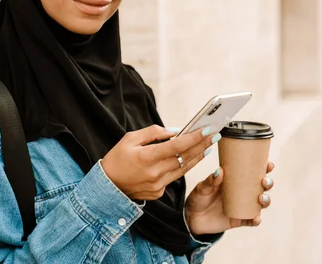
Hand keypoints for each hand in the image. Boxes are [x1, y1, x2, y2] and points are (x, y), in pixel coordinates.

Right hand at [101, 125, 220, 199]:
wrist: (107, 186)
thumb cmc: (117, 159)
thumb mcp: (130, 139)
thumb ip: (153, 133)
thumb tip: (174, 132)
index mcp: (146, 157)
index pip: (176, 146)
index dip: (193, 137)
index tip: (206, 129)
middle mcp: (154, 173)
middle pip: (184, 157)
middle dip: (201, 145)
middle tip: (214, 135)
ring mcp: (157, 185)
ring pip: (183, 169)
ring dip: (197, 157)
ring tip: (207, 146)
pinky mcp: (158, 193)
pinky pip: (173, 177)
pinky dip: (182, 167)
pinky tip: (190, 158)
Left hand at [185, 162, 274, 234]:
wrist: (192, 218)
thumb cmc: (198, 198)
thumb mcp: (202, 187)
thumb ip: (210, 180)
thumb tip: (220, 171)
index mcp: (235, 180)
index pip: (253, 172)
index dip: (264, 168)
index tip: (269, 164)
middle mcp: (242, 193)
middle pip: (261, 187)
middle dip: (268, 183)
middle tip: (264, 181)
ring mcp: (242, 207)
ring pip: (260, 204)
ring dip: (265, 200)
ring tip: (260, 198)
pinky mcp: (239, 220)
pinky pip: (251, 221)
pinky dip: (256, 220)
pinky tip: (256, 218)